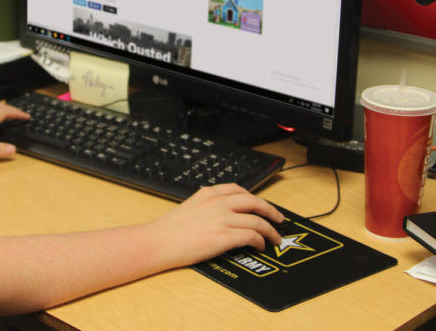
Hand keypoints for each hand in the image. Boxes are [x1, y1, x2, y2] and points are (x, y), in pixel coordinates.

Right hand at [147, 184, 283, 267]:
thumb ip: (206, 205)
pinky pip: (252, 235)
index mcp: (208, 193)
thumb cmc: (168, 230)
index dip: (255, 198)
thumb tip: (222, 214)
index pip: (238, 189)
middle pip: (254, 201)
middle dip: (270, 210)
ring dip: (270, 230)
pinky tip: (260, 245)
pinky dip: (261, 241)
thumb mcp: (188, 206)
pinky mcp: (223, 236)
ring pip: (257, 220)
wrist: (157, 242)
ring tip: (275, 238)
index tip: (261, 205)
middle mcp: (217, 202)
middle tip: (278, 218)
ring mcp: (221, 219)